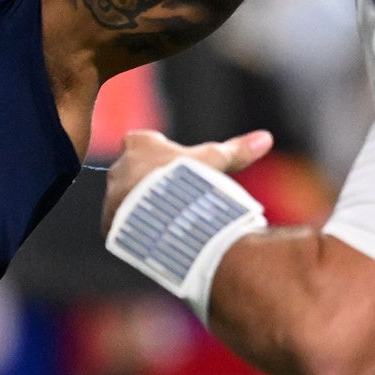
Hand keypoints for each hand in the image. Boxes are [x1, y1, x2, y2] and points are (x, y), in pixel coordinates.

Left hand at [100, 128, 272, 229]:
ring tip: (169, 221)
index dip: (162, 155)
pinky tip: (157, 236)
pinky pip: (121, 224)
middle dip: (150, 183)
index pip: (144, 142)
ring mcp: (111, 196)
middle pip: (134, 171)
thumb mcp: (215, 163)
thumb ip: (236, 150)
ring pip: (126, 199)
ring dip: (141, 207)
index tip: (178, 168)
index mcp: (139, 144)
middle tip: (176, 199)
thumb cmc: (189, 181)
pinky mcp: (108, 224)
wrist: (163, 219)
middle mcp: (118, 167)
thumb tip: (266, 137)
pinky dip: (136, 229)